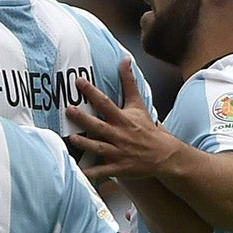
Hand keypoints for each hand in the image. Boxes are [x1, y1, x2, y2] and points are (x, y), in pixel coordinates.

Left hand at [67, 61, 181, 181]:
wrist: (163, 154)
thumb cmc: (146, 128)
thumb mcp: (138, 104)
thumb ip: (129, 83)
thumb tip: (125, 60)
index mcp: (123, 119)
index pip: (105, 103)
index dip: (92, 92)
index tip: (78, 82)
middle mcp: (119, 134)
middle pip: (99, 126)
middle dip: (84, 118)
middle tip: (69, 110)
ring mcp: (118, 152)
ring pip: (99, 148)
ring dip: (86, 144)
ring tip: (72, 138)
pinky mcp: (118, 167)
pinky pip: (103, 171)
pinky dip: (91, 173)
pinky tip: (78, 173)